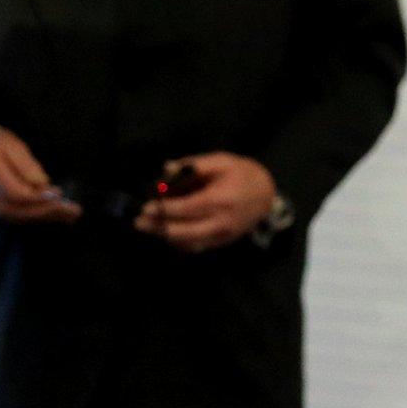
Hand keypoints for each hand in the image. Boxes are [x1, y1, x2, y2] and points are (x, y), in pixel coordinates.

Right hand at [0, 128, 80, 222]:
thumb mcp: (14, 146)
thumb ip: (28, 165)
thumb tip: (42, 184)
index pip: (15, 193)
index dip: (38, 197)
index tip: (59, 193)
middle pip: (16, 209)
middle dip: (46, 211)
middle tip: (74, 211)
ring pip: (15, 216)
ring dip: (44, 217)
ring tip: (70, 215)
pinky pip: (13, 215)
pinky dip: (35, 216)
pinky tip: (54, 215)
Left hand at [135, 152, 276, 251]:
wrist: (268, 195)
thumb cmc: (243, 174)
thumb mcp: (222, 161)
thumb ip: (194, 164)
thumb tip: (167, 168)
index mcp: (220, 200)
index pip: (185, 209)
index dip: (163, 209)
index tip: (146, 207)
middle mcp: (220, 222)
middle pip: (182, 232)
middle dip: (157, 228)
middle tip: (139, 222)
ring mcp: (221, 236)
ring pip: (186, 242)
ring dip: (165, 236)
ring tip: (148, 227)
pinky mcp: (221, 242)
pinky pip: (195, 246)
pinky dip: (178, 240)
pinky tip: (166, 232)